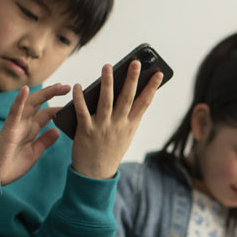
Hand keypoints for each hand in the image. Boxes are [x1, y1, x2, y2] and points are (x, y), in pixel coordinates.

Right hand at [0, 84, 69, 184]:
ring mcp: (15, 125)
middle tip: (67, 87)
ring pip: (29, 104)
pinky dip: (19, 100)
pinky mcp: (8, 129)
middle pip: (39, 105)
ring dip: (43, 94)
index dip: (57, 108)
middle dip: (52, 94)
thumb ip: (44, 141)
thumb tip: (57, 131)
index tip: (72, 102)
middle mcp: (23, 124)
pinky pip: (14, 112)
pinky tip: (25, 90)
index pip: (46, 114)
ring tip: (57, 86)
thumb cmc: (11, 165)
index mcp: (30, 130)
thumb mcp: (34, 152)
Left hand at [69, 61, 162, 178]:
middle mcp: (119, 125)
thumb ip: (126, 117)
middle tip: (135, 62)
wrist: (95, 174)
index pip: (144, 103)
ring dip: (107, 82)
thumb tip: (124, 94)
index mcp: (131, 125)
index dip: (152, 87)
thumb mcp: (124, 135)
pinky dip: (80, 98)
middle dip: (132, 79)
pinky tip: (78, 86)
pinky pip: (82, 111)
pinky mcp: (86, 131)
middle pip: (127, 98)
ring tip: (107, 66)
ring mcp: (103, 127)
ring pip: (106, 101)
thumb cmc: (109, 151)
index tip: (158, 73)